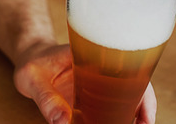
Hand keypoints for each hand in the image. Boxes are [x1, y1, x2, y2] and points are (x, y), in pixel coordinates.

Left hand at [13, 43, 156, 123]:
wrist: (29, 59)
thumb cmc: (32, 63)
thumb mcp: (31, 79)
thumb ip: (46, 99)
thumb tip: (63, 122)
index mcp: (93, 58)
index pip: (128, 70)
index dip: (143, 93)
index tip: (146, 115)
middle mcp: (103, 71)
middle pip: (135, 88)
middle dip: (144, 110)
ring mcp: (100, 86)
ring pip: (127, 101)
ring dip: (132, 117)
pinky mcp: (94, 101)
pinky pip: (111, 111)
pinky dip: (117, 120)